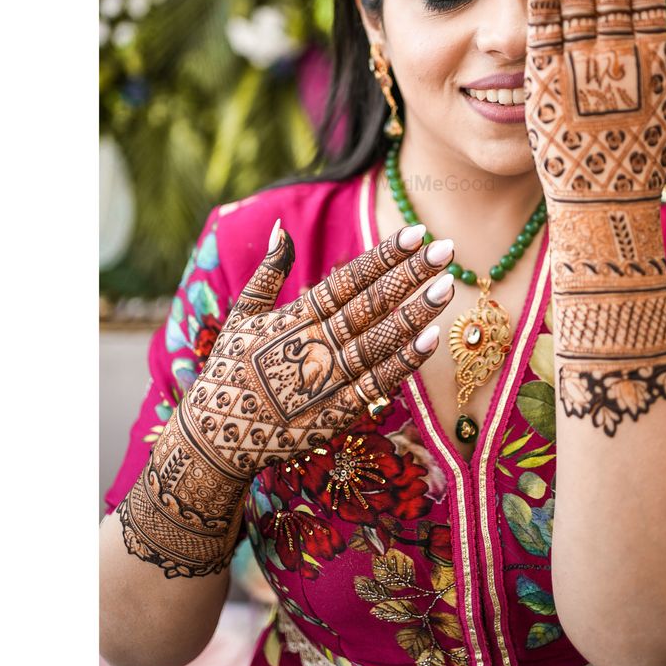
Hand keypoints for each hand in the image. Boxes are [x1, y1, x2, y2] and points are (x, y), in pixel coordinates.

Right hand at [184, 220, 454, 472]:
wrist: (216, 438)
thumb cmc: (229, 369)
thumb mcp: (243, 313)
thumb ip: (269, 270)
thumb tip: (284, 227)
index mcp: (297, 315)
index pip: (350, 278)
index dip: (385, 255)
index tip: (416, 232)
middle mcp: (317, 343)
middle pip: (372, 303)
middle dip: (411, 274)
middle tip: (447, 248)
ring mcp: (329, 379)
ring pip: (381, 340)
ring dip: (417, 313)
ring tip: (448, 286)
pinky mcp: (337, 413)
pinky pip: (378, 383)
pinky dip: (405, 362)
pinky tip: (433, 339)